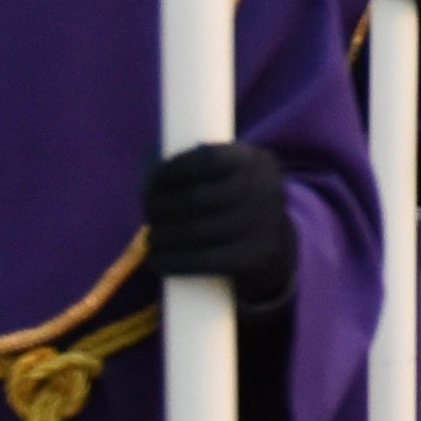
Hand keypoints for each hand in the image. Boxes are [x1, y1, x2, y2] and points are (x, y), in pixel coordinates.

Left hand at [142, 141, 295, 309]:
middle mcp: (266, 190)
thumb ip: (192, 162)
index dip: (172, 170)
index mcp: (256, 160)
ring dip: (161, 236)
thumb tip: (152, 171)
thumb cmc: (233, 201)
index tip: (152, 182)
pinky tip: (155, 261)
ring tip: (151, 238)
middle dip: (160, 207)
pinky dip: (173, 261)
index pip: (208, 159)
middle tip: (147, 212)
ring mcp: (264, 225)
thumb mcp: (227, 171)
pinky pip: (205, 260)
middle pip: (197, 198)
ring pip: (196, 231)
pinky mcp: (257, 257)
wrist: (273, 243)